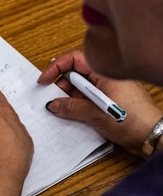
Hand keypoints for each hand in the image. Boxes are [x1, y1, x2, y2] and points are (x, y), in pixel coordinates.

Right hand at [38, 50, 162, 155]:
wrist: (151, 135)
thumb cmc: (132, 121)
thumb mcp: (95, 114)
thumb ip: (71, 107)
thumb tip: (53, 104)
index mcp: (105, 73)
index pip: (75, 59)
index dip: (56, 67)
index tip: (44, 80)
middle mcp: (105, 78)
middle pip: (75, 73)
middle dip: (59, 84)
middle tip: (50, 98)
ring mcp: (106, 90)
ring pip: (79, 88)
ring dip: (67, 97)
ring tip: (60, 109)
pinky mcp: (106, 102)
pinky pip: (85, 99)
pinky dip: (75, 105)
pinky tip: (70, 115)